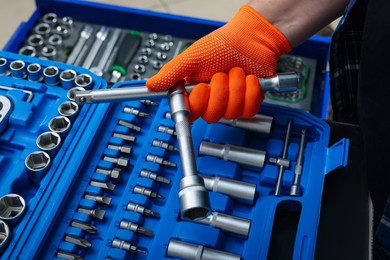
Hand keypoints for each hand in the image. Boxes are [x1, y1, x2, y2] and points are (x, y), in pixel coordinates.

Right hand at [146, 5, 290, 120]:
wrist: (251, 38)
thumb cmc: (222, 45)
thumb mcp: (192, 57)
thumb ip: (172, 73)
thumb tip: (151, 85)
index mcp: (195, 92)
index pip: (191, 113)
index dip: (198, 103)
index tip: (202, 88)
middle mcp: (212, 100)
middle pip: (212, 116)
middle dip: (219, 92)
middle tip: (220, 74)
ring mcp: (231, 103)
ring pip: (231, 113)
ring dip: (236, 88)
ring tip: (236, 72)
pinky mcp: (248, 103)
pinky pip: (248, 110)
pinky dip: (250, 91)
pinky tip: (248, 78)